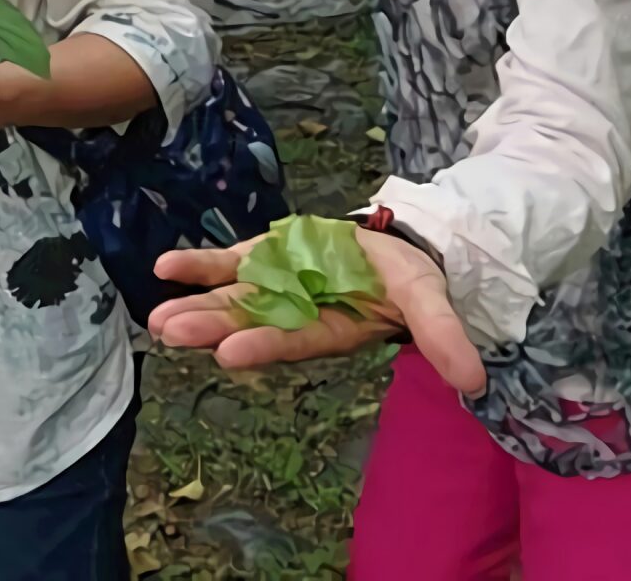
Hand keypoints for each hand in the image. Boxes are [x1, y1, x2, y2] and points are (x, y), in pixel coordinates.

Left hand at [147, 227, 487, 396]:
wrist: (395, 249)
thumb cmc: (410, 282)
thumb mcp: (432, 303)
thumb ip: (444, 337)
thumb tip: (473, 381)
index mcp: (332, 330)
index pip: (295, 341)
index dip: (264, 344)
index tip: (229, 354)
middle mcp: (294, 313)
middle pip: (249, 323)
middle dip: (211, 328)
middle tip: (170, 332)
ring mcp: (273, 286)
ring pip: (229, 299)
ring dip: (194, 305)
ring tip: (156, 318)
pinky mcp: (262, 258)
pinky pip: (225, 264)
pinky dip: (197, 266)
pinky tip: (163, 269)